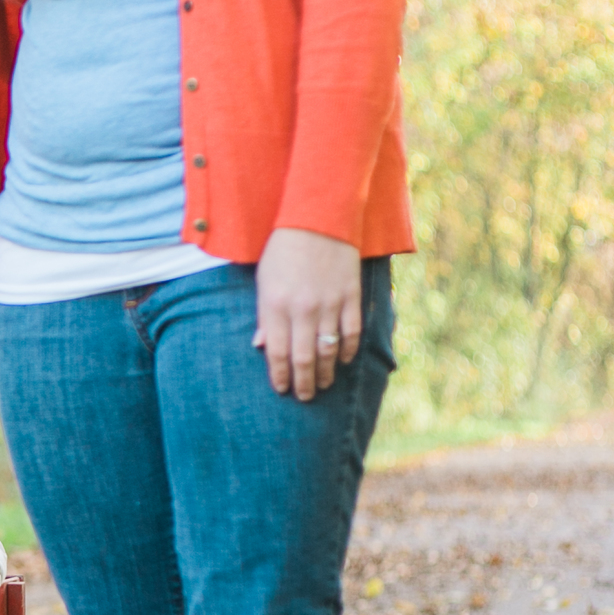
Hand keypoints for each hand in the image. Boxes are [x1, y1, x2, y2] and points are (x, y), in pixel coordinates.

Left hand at [252, 226, 361, 400]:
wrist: (318, 218)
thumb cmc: (284, 250)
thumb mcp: (264, 280)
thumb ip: (265, 315)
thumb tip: (262, 345)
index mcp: (276, 305)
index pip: (277, 352)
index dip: (279, 375)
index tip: (282, 389)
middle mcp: (302, 309)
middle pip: (303, 358)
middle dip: (304, 382)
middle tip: (305, 397)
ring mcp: (329, 303)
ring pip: (329, 349)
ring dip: (327, 372)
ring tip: (324, 384)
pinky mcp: (350, 295)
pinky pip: (351, 332)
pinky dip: (348, 349)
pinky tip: (344, 359)